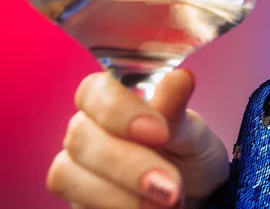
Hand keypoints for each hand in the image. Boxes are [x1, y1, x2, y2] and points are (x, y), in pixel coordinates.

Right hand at [46, 69, 229, 207]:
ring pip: (69, 174)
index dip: (120, 111)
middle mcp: (87, 128)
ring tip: (168, 203)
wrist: (196, 196)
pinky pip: (78, 205)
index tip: (159, 133)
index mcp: (113, 98)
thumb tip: (181, 77)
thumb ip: (177, 109)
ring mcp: (76, 166)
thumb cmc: (190, 153)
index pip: (95, 90)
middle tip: (171, 186)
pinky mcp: (77, 200)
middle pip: (81, 137)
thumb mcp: (192, 132)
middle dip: (129, 165)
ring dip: (122, 194)